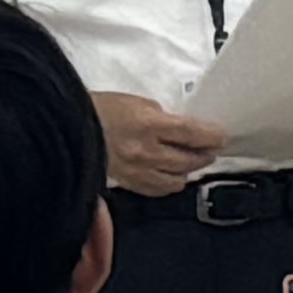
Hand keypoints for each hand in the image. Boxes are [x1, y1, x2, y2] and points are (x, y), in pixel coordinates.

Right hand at [94, 89, 227, 194]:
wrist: (69, 128)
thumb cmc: (102, 109)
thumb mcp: (137, 102)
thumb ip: (162, 117)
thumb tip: (181, 131)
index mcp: (148, 124)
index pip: (192, 134)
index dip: (212, 136)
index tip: (222, 136)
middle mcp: (146, 152)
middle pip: (189, 159)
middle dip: (205, 153)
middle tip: (210, 148)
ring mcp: (138, 172)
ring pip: (177, 179)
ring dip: (188, 170)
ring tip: (190, 161)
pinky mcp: (130, 184)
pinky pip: (160, 190)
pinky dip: (170, 183)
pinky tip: (172, 175)